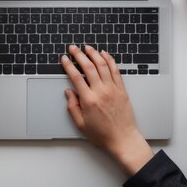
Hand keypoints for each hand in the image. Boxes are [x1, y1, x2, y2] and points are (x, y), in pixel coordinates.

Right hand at [62, 45, 153, 175]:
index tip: (64, 59)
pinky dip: (109, 60)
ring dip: (94, 54)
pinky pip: (115, 70)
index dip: (68, 65)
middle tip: (73, 48)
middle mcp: (101, 91)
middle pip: (88, 67)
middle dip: (79, 55)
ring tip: (87, 48)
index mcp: (89, 100)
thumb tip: (68, 92)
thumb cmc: (102, 134)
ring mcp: (113, 89)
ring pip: (102, 65)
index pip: (76, 77)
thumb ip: (72, 106)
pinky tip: (104, 54)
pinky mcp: (121, 89)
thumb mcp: (81, 124)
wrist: (123, 139)